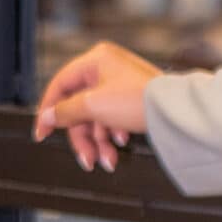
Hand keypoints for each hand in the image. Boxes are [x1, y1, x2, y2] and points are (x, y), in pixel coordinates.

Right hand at [31, 39, 162, 173]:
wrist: (178, 113)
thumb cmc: (142, 100)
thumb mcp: (94, 106)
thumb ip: (67, 112)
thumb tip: (49, 116)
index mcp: (95, 60)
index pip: (60, 85)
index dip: (49, 111)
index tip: (43, 133)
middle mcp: (107, 69)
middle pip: (79, 107)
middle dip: (82, 137)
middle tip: (86, 158)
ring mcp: (121, 85)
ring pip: (97, 117)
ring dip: (99, 142)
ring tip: (107, 160)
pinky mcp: (133, 100)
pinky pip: (114, 119)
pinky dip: (114, 134)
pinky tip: (121, 144)